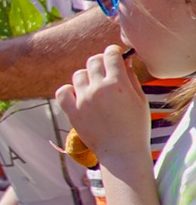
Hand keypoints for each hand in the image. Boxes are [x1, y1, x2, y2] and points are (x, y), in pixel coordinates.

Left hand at [55, 45, 149, 170]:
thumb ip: (130, 77)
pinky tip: (77, 95)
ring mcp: (83, 100)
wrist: (121, 152)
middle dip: (100, 63)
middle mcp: (98, 89)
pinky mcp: (72, 111)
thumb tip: (124, 60)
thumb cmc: (135, 126)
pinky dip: (68, 90)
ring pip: (78, 75)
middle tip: (105, 72)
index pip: (110, 55)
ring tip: (94, 88)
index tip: (114, 55)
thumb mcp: (140, 100)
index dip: (112, 52)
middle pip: (92, 61)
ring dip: (86, 77)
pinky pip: (62, 91)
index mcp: (118, 84)